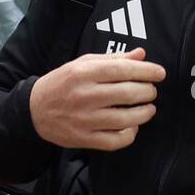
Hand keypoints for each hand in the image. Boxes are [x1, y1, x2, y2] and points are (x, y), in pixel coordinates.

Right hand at [29, 48, 165, 150]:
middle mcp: (84, 95)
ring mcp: (84, 119)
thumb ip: (112, 59)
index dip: (147, 71)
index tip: (160, 73)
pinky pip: (115, 140)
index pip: (123, 69)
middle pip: (128, 93)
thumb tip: (141, 55)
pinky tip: (133, 126)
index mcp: (83, 72)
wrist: (34, 110)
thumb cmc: (62, 83)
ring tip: (148, 108)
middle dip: (148, 92)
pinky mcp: (83, 138)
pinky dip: (130, 134)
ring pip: (125, 119)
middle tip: (151, 91)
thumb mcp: (82, 64)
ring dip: (144, 113)